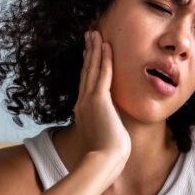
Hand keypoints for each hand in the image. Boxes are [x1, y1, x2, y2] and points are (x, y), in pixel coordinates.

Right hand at [73, 30, 131, 164]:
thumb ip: (105, 129)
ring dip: (94, 50)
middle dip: (88, 53)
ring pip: (92, 69)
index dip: (87, 67)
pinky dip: (104, 58)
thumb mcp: (104, 138)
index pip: (86, 84)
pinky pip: (102, 73)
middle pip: (86, 72)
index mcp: (83, 112)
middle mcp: (83, 103)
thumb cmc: (106, 156)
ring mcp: (89, 100)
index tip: (88, 54)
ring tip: (95, 33)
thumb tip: (112, 131)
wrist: (104, 160)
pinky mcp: (99, 99)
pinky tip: (106, 45)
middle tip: (89, 36)